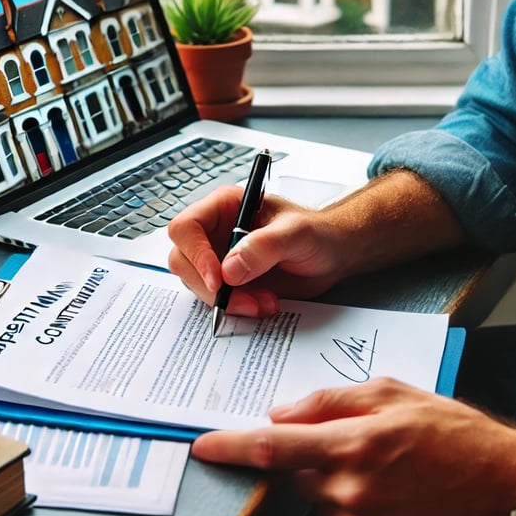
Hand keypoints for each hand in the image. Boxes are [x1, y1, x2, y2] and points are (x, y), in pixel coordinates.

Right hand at [168, 171, 465, 317]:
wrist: (332, 255)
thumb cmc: (317, 233)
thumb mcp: (298, 234)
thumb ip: (265, 246)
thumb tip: (229, 269)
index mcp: (224, 207)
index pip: (186, 228)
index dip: (195, 254)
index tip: (219, 280)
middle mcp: (214, 231)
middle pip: (183, 260)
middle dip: (211, 287)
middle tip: (246, 301)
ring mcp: (217, 258)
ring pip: (197, 285)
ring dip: (227, 301)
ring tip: (264, 302)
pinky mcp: (226, 282)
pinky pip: (215, 300)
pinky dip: (236, 308)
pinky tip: (264, 305)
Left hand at [191, 378, 515, 515]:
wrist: (509, 491)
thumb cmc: (455, 435)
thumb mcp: (394, 394)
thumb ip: (331, 401)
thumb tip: (283, 413)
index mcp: (351, 446)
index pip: (270, 448)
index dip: (230, 447)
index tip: (203, 446)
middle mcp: (350, 492)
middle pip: (296, 474)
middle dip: (308, 454)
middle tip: (350, 440)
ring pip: (322, 497)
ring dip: (337, 478)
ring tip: (388, 465)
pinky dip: (357, 502)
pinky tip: (395, 489)